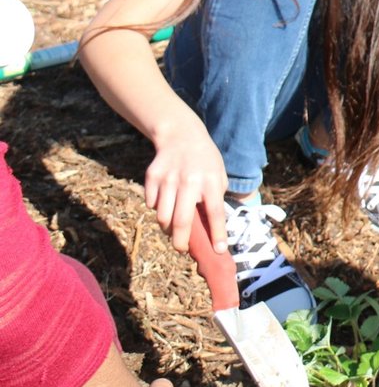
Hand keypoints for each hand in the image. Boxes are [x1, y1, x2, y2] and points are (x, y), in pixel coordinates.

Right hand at [144, 121, 228, 253]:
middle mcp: (189, 181)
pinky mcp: (152, 177)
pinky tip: (165, 202)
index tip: (218, 250)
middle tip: (182, 249)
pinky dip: (157, 209)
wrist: (181, 136)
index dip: (217, 233)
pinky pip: (151, 203)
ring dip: (167, 228)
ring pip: (162, 216)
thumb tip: (211, 229)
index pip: (215, 213)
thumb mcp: (219, 176)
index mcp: (211, 182)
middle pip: (182, 221)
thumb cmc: (205, 161)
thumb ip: (215, 199)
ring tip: (173, 227)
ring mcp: (168, 179)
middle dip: (181, 242)